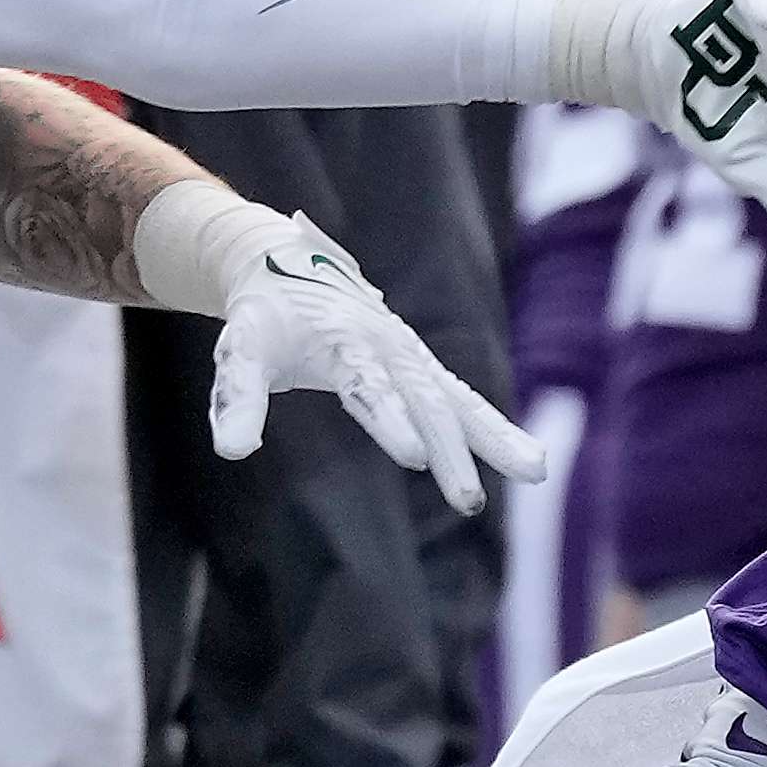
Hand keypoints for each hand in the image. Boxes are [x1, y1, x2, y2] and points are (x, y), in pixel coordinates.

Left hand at [204, 218, 543, 511]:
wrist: (289, 265)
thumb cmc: (262, 316)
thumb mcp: (240, 352)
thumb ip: (237, 399)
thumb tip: (231, 452)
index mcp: (345, 342)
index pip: (370, 387)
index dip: (390, 420)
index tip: (414, 457)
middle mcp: (390, 348)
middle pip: (426, 402)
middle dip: (450, 450)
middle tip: (467, 500)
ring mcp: (413, 357)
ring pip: (460, 401)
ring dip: (495, 438)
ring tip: (535, 473)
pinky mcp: (424, 368)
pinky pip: (466, 401)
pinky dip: (495, 429)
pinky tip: (530, 463)